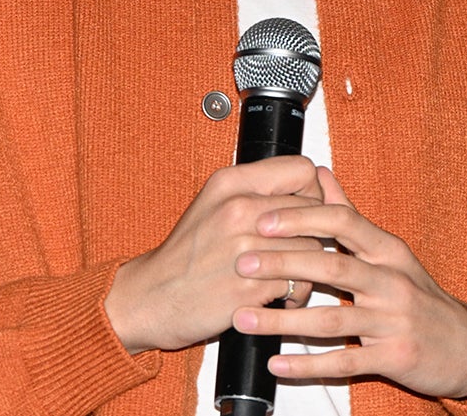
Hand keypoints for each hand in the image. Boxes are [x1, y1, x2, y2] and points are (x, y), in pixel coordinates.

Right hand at [104, 156, 323, 353]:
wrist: (153, 297)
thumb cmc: (187, 254)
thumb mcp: (214, 203)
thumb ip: (256, 189)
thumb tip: (310, 186)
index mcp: (231, 182)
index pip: (303, 170)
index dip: (312, 192)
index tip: (305, 210)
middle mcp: (238, 209)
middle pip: (314, 212)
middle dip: (314, 234)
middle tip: (301, 249)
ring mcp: (245, 248)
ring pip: (312, 250)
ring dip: (308, 268)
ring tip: (290, 275)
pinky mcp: (251, 286)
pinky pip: (300, 285)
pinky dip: (296, 294)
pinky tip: (280, 295)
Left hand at [228, 166, 466, 400]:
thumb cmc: (419, 296)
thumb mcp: (390, 252)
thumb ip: (350, 215)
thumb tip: (319, 172)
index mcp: (387, 250)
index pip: (343, 222)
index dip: (301, 218)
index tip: (261, 220)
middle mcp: (392, 281)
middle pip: (333, 267)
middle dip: (283, 264)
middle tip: (242, 263)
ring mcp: (394, 322)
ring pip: (333, 320)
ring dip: (284, 321)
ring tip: (243, 319)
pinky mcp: (395, 358)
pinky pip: (345, 363)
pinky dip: (308, 365)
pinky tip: (277, 363)